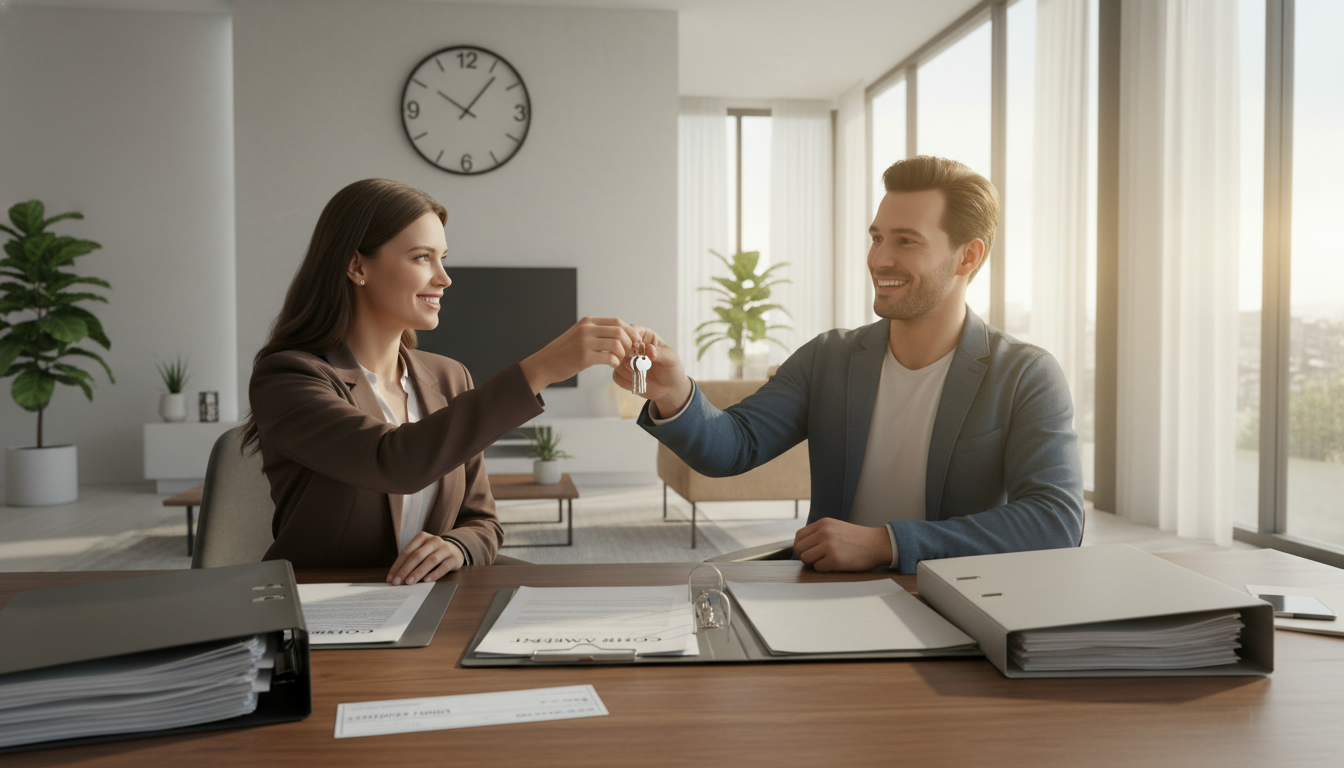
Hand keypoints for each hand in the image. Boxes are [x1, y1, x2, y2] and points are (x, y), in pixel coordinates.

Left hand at [386, 532, 464, 584]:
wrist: (456, 550)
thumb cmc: (433, 553)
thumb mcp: (422, 551)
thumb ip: (411, 560)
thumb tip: (397, 576)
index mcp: (422, 537)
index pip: (407, 552)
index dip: (397, 565)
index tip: (391, 578)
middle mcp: (434, 540)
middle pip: (417, 556)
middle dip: (405, 570)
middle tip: (397, 582)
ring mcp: (445, 548)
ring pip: (430, 561)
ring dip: (418, 572)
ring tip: (409, 582)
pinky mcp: (453, 558)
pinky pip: (443, 567)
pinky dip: (435, 574)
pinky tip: (427, 580)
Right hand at [519, 317, 635, 393]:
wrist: (544, 364)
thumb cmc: (563, 353)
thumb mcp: (579, 335)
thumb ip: (596, 332)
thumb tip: (619, 335)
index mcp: (587, 322)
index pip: (617, 321)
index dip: (630, 331)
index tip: (635, 341)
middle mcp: (587, 329)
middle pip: (619, 331)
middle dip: (630, 342)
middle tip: (631, 352)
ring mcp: (585, 342)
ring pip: (617, 344)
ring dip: (623, 354)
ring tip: (619, 359)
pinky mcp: (584, 357)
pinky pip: (609, 357)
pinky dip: (614, 362)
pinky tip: (611, 364)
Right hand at [612, 325, 693, 417]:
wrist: (670, 388)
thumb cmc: (671, 369)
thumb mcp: (670, 359)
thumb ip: (660, 353)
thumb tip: (649, 349)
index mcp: (644, 336)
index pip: (630, 330)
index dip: (630, 338)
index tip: (637, 350)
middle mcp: (632, 347)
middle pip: (618, 345)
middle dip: (627, 357)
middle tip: (638, 365)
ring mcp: (625, 360)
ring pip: (616, 362)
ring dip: (628, 371)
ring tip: (642, 375)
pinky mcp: (622, 374)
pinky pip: (616, 376)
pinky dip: (626, 381)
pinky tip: (637, 382)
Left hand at [794, 518, 892, 571]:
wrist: (877, 544)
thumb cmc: (858, 538)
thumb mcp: (836, 527)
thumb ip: (819, 532)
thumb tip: (802, 546)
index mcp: (823, 523)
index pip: (799, 536)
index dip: (801, 546)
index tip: (808, 551)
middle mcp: (824, 532)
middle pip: (800, 548)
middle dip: (805, 556)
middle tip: (817, 559)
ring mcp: (829, 546)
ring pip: (806, 558)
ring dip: (813, 563)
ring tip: (826, 561)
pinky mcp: (834, 560)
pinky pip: (817, 568)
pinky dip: (823, 569)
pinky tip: (834, 565)